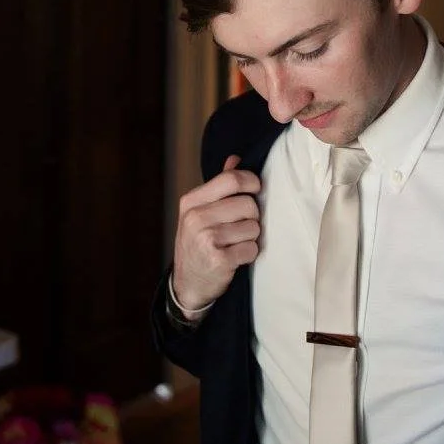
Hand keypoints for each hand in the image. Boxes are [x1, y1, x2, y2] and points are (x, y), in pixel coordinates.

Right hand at [173, 155, 260, 315]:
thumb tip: (235, 159)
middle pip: (248, 204)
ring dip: (250, 237)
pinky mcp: (219, 260)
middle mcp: (196, 218)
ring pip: (253, 227)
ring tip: (235, 244)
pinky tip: (235, 257)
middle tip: (240, 227)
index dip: (252, 182)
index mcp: (191, 202)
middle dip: (252, 216)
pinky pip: (251, 249)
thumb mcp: (200, 212)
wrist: (187, 284)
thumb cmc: (198, 243)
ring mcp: (206, 239)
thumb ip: (219, 186)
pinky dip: (249, 254)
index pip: (232, 179)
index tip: (255, 190)